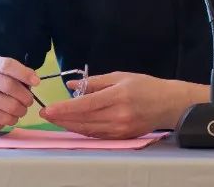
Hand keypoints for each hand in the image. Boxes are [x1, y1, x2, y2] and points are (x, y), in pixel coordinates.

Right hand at [0, 56, 39, 131]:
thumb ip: (21, 76)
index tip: (37, 82)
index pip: (7, 65)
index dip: (24, 73)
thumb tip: (34, 80)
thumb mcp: (8, 76)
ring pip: (10, 105)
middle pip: (9, 85)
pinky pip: (5, 118)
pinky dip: (13, 119)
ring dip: (21, 110)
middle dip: (25, 96)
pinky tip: (12, 116)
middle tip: (29, 101)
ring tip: (22, 109)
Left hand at [39, 72, 182, 138]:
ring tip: (56, 120)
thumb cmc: (145, 86)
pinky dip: (83, 130)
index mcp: (118, 96)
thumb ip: (95, 81)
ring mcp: (120, 129)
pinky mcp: (122, 137)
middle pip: (83, 120)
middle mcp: (118, 115)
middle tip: (46, 114)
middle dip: (62, 118)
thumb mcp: (121, 76)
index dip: (65, 108)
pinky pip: (97, 135)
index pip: (85, 105)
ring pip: (88, 130)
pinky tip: (73, 125)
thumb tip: (72, 85)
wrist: (168, 104)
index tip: (49, 109)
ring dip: (69, 126)